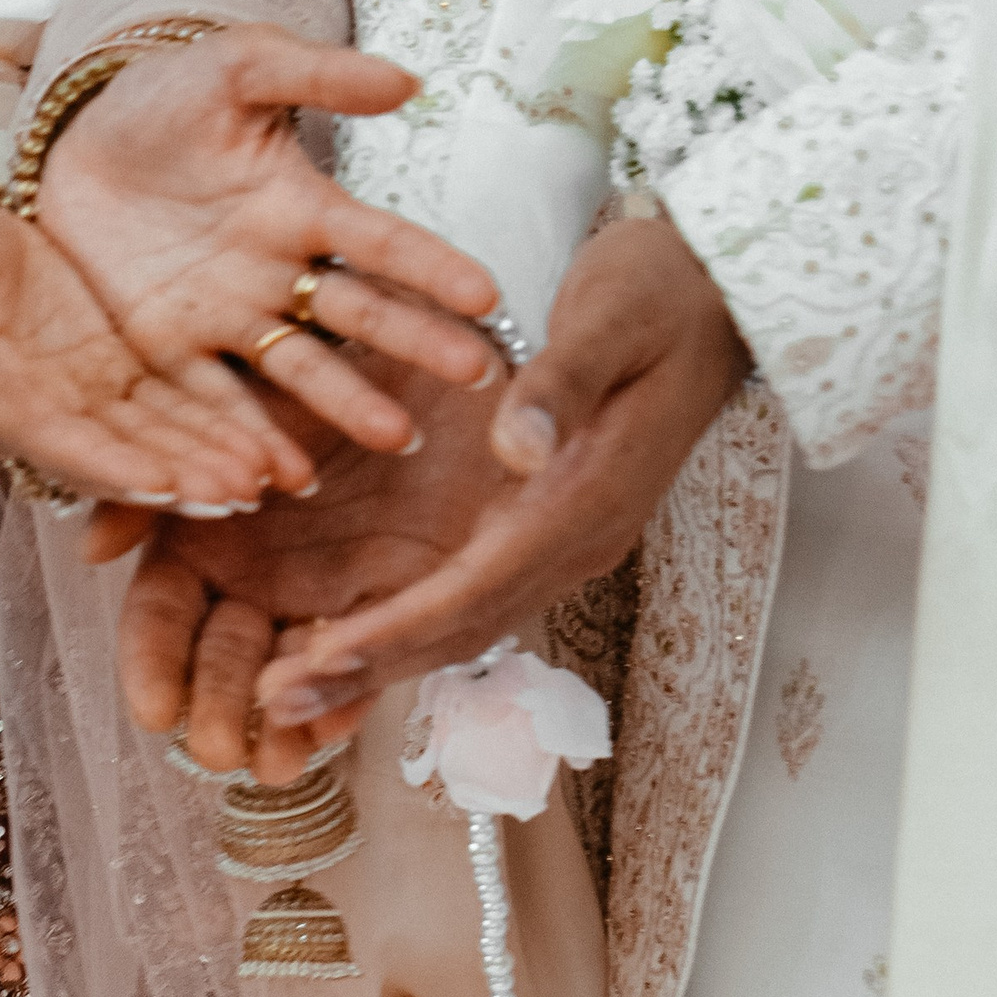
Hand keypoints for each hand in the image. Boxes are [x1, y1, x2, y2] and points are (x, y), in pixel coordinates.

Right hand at [0, 185, 313, 509]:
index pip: (62, 443)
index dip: (115, 467)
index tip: (166, 482)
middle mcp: (45, 411)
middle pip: (123, 456)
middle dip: (182, 478)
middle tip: (244, 493)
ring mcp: (82, 393)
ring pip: (157, 437)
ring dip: (210, 460)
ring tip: (271, 477)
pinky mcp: (111, 364)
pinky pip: (171, 401)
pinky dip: (215, 424)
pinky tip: (264, 441)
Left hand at [37, 29, 505, 457]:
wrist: (74, 143)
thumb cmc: (165, 98)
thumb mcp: (239, 68)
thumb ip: (317, 75)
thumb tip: (406, 82)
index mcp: (300, 208)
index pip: (380, 242)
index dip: (432, 266)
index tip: (486, 294)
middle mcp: (276, 273)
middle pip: (356, 315)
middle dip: (416, 343)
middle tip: (476, 377)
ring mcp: (228, 318)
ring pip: (300, 369)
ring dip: (349, 404)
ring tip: (398, 437)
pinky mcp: (170, 351)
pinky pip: (216, 401)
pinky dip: (251, 439)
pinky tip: (288, 476)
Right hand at [89, 365, 509, 775]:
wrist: (458, 337)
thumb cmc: (338, 359)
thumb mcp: (247, 394)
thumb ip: (171, 467)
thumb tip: (94, 550)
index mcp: (210, 530)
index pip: (163, 613)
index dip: (155, 663)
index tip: (154, 711)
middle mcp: (263, 572)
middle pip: (225, 655)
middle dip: (219, 708)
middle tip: (216, 750)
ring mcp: (333, 588)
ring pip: (297, 670)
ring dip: (285, 718)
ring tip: (276, 764)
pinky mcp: (411, 591)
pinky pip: (378, 654)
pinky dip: (358, 690)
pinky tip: (338, 725)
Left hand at [253, 212, 748, 718]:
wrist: (719, 296)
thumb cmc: (664, 293)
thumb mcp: (615, 314)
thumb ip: (564, 381)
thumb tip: (520, 445)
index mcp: (586, 500)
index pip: (478, 586)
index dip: (398, 628)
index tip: (323, 658)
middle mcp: (573, 543)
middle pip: (460, 629)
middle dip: (369, 669)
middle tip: (277, 704)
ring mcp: (560, 545)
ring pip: (459, 626)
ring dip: (376, 662)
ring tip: (289, 693)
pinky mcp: (542, 532)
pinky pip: (464, 598)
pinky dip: (402, 627)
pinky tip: (340, 643)